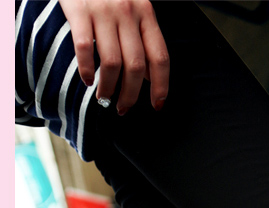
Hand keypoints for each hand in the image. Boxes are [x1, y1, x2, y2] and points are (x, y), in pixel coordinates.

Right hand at [59, 0, 168, 114]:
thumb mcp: (134, 9)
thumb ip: (142, 39)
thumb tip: (149, 76)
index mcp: (146, 14)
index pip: (160, 58)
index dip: (161, 86)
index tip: (157, 105)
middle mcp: (128, 13)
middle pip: (136, 66)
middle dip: (131, 94)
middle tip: (123, 107)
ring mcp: (103, 11)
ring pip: (113, 62)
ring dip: (109, 87)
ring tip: (104, 98)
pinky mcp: (79, 10)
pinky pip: (84, 48)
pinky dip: (86, 70)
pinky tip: (87, 80)